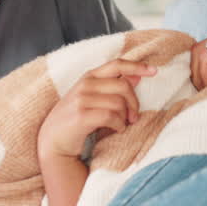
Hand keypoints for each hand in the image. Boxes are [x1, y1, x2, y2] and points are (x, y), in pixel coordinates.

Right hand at [37, 59, 156, 163]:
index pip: (117, 64)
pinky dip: (119, 125)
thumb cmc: (75, 119)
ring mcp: (81, 100)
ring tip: (122, 125)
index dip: (137, 66)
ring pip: (119, 102)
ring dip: (125, 117)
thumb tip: (136, 75)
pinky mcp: (81, 116)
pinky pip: (111, 116)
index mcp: (89, 77)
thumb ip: (112, 86)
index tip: (154, 71)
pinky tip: (116, 130)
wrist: (52, 141)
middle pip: (123, 86)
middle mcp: (84, 85)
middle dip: (134, 103)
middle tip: (134, 117)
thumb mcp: (93, 98)